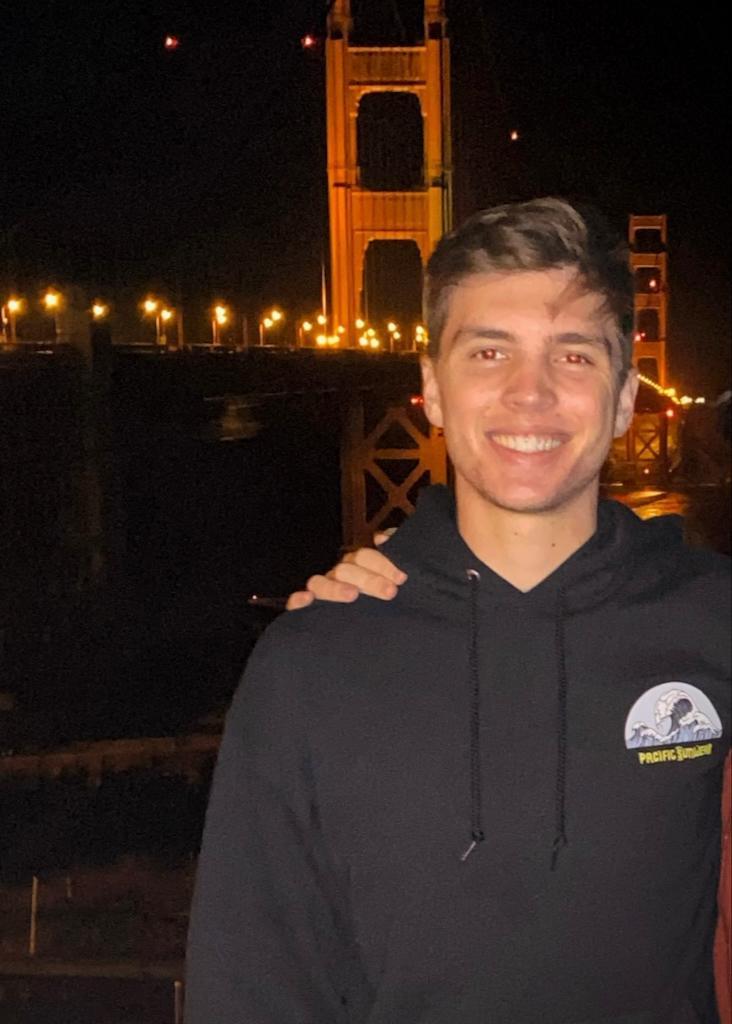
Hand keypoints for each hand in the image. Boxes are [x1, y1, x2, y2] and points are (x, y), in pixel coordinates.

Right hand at [286, 531, 406, 609]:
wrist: (354, 643)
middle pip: (345, 569)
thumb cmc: (375, 605)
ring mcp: (317, 593)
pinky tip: (306, 600)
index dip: (382, 564)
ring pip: (319, 583)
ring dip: (335, 588)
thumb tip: (383, 538)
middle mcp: (335, 577)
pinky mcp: (301, 611)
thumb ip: (385, 561)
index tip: (400, 578)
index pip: (364, 557)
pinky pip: (293, 603)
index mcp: (354, 567)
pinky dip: (298, 600)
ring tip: (352, 595)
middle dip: (368, 579)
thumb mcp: (385, 584)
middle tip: (390, 592)